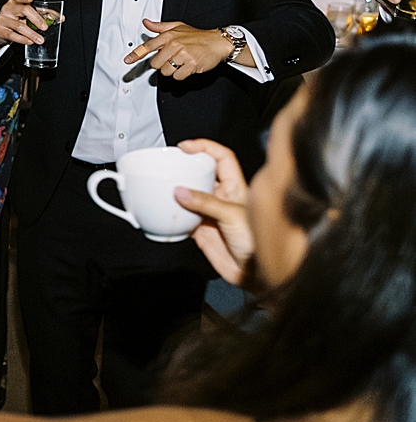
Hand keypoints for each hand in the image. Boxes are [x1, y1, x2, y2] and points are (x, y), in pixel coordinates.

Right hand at [0, 0, 54, 48]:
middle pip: (23, 10)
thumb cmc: (16, 19)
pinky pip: (13, 35)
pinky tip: (30, 41)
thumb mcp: (25, 14)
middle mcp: (8, 9)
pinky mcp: (0, 30)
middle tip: (45, 27)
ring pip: (19, 26)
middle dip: (36, 19)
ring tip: (41, 40)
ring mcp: (3, 19)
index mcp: (15, 2)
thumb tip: (60, 18)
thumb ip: (41, 14)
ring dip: (32, 33)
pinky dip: (23, 39)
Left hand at [124, 18, 234, 80]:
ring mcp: (182, 55)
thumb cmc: (197, 35)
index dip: (136, 54)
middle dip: (162, 64)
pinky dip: (181, 75)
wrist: (217, 42)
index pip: (148, 46)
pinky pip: (177, 76)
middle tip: (171, 59)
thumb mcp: (177, 26)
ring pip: (166, 71)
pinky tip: (186, 67)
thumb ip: (160, 27)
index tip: (128, 60)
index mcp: (168, 35)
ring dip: (172, 70)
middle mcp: (174, 45)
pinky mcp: (191, 65)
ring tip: (181, 62)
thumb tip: (146, 23)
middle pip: (156, 63)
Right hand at [175, 138, 253, 282]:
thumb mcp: (232, 215)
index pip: (221, 157)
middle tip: (170, 168)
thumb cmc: (257, 242)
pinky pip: (182, 218)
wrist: (255, 274)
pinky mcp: (201, 231)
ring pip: (189, 195)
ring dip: (176, 192)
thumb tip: (180, 191)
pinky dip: (173, 215)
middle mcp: (221, 197)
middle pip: (201, 173)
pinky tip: (166, 213)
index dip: (204, 147)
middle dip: (185, 168)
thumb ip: (205, 202)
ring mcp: (210, 214)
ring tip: (164, 189)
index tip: (186, 147)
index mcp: (234, 187)